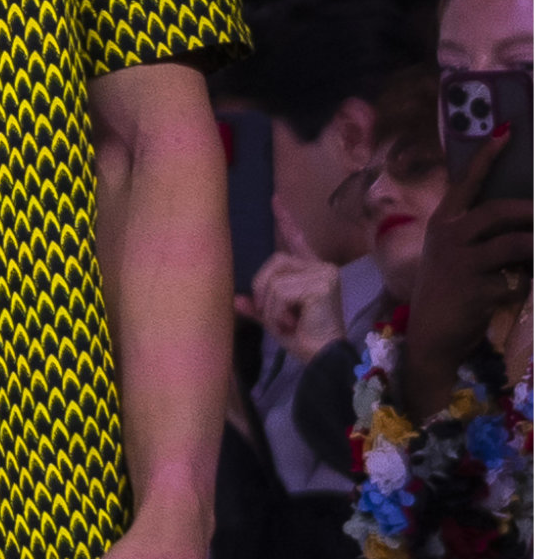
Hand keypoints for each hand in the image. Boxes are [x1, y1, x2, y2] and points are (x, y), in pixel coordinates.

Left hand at [237, 203, 344, 361]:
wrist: (323, 360)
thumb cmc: (304, 340)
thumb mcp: (275, 320)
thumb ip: (259, 306)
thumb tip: (236, 299)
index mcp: (311, 271)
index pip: (295, 239)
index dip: (285, 219)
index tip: (274, 199)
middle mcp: (320, 267)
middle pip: (273, 261)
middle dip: (264, 289)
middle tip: (276, 317)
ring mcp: (323, 272)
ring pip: (274, 278)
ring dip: (271, 306)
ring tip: (288, 322)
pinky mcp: (321, 282)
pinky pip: (281, 290)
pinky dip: (278, 311)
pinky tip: (293, 323)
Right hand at [402, 131, 533, 421]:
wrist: (431, 337)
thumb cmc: (447, 291)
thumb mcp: (454, 255)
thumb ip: (480, 235)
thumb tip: (522, 218)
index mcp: (443, 223)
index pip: (466, 182)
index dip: (486, 156)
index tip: (507, 130)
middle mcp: (449, 237)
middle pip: (497, 211)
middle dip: (530, 210)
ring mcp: (461, 264)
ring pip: (514, 244)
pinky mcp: (476, 290)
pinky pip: (516, 279)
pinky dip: (526, 283)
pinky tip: (520, 287)